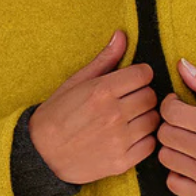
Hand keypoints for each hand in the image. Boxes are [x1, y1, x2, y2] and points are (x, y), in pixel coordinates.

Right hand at [29, 30, 160, 183]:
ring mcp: (119, 139)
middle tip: (128, 102)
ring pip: (153, 120)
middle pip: (150, 96)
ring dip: (144, 118)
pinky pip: (150, 145)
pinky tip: (130, 137)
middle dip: (142, 96)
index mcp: (102, 90)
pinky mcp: (122, 161)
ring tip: (128, 120)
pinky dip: (144, 140)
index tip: (131, 82)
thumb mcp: (76, 82)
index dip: (139, 76)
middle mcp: (114, 114)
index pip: (144, 74)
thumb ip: (104, 60)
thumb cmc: (57, 115)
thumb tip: (122, 35)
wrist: (42, 155)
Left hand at [156, 58, 195, 195]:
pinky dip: (177, 173)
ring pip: (165, 157)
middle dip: (171, 124)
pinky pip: (173, 183)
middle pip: (165, 134)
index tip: (177, 104)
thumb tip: (182, 66)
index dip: (170, 104)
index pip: (171, 112)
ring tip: (189, 143)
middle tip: (185, 124)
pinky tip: (190, 164)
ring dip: (173, 148)